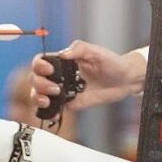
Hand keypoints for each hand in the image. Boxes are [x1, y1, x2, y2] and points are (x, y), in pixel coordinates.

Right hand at [30, 40, 145, 110]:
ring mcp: (63, 90)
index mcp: (62, 61)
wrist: (125, 80)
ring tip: (49, 101)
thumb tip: (63, 54)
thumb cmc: (112, 62)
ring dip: (38, 98)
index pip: (40, 61)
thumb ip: (79, 49)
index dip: (39, 66)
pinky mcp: (70, 103)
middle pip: (35, 79)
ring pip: (39, 94)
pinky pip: (54, 109)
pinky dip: (49, 112)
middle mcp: (59, 75)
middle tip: (55, 88)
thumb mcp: (96, 51)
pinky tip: (54, 113)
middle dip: (40, 84)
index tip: (49, 70)